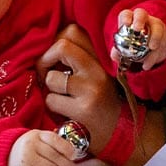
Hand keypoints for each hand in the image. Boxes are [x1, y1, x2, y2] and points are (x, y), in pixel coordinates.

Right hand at [7, 129, 76, 165]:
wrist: (7, 158)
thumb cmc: (29, 149)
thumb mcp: (39, 140)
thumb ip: (54, 143)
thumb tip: (73, 155)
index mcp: (37, 134)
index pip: (54, 139)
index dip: (66, 148)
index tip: (73, 155)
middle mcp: (31, 145)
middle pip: (54, 156)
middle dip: (67, 164)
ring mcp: (27, 160)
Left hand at [37, 24, 120, 153]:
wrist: (121, 133)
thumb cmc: (102, 101)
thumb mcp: (96, 73)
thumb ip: (79, 57)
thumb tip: (47, 45)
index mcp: (100, 58)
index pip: (73, 31)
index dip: (55, 42)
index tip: (53, 58)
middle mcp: (97, 71)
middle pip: (61, 47)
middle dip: (44, 61)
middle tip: (44, 74)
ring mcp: (90, 90)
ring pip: (52, 78)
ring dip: (49, 89)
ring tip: (60, 96)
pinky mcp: (83, 111)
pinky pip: (52, 100)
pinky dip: (52, 105)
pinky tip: (64, 111)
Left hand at [110, 7, 165, 70]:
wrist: (152, 48)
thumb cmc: (134, 44)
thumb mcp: (125, 47)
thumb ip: (118, 51)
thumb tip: (115, 55)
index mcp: (130, 21)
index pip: (126, 14)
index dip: (126, 17)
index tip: (126, 24)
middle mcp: (142, 19)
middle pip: (141, 13)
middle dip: (139, 19)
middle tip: (138, 29)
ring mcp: (154, 25)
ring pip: (156, 27)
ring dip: (154, 38)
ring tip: (152, 48)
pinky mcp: (164, 34)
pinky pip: (162, 41)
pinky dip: (156, 54)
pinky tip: (148, 64)